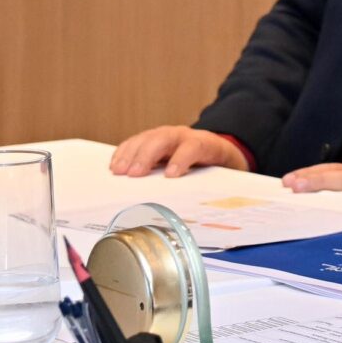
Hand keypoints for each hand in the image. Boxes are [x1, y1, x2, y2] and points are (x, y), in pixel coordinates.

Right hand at [110, 126, 250, 177]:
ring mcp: (166, 135)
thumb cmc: (218, 165)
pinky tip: (115, 164)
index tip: (170, 175)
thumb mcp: (225, 174)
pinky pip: (135, 141)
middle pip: (164, 138)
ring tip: (118, 171)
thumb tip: (210, 207)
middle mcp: (184, 136)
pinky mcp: (153, 139)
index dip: (182, 158)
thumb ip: (217, 185)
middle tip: (134, 173)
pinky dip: (124, 152)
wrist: (216, 149)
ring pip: (147, 138)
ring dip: (130, 154)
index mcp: (207, 144)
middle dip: (147, 155)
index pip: (194, 146)